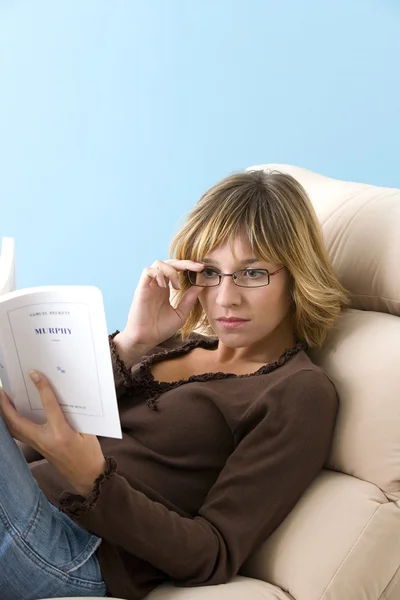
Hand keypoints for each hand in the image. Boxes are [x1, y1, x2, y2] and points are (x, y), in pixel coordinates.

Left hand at [0, 371, 105, 496]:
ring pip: (14, 430)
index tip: (34, 374)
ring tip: (2, 399)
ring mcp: (39, 447)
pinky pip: (19, 435)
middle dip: (5, 406)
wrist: (87, 477)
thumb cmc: (90, 454)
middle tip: (1, 390)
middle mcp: (45, 441)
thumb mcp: (88, 432)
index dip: (42, 388)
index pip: (49, 406)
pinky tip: (12, 415)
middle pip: (17, 422)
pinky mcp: (38, 450)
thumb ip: (73, 415)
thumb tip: (62, 398)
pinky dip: (12, 423)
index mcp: (61, 434)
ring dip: (5, 415)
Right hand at [120, 259, 204, 348]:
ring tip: (177, 286)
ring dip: (171, 271)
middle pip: (169, 262)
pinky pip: (148, 271)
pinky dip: (158, 274)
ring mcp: (149, 286)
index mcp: (166, 289)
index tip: (201, 268)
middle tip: (197, 267)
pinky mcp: (141, 289)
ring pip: (158, 263)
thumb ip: (189, 299)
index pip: (176, 269)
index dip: (188, 266)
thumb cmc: (160, 329)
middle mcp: (157, 284)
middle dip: (184, 262)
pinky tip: (164, 286)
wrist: (146, 339)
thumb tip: (200, 285)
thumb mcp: (180, 314)